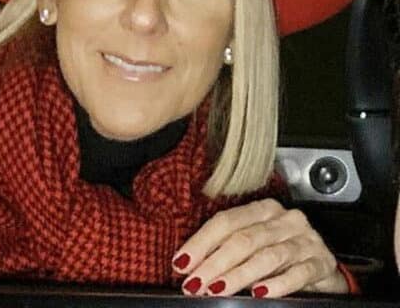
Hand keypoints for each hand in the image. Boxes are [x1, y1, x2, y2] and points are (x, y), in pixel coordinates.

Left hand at [172, 198, 346, 297]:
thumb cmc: (280, 256)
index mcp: (262, 209)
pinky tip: (258, 293)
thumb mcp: (252, 245)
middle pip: (243, 239)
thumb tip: (187, 265)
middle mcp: (284, 220)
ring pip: (266, 256)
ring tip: (217, 289)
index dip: (201, 242)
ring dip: (237, 276)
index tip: (181, 263)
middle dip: (214, 263)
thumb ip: (226, 247)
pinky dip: (276, 284)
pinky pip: (297, 273)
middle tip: (195, 283)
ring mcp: (305, 240)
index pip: (226, 221)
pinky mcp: (321, 262)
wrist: (323, 269)